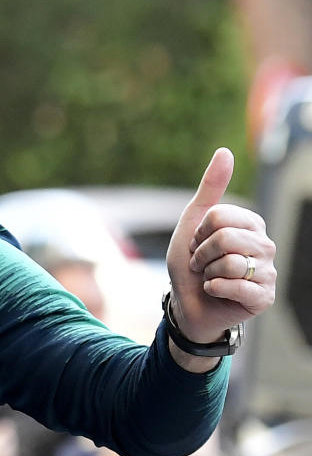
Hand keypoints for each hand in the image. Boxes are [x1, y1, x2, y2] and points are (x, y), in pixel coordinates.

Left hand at [166, 148, 275, 344]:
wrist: (186, 303)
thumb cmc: (190, 263)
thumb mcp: (193, 222)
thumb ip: (210, 188)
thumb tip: (225, 151)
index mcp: (251, 224)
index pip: (219, 216)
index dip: (198, 233)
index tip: (197, 244)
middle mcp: (265, 245)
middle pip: (225, 237)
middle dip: (200, 253)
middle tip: (200, 263)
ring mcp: (268, 272)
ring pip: (231, 262)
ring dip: (206, 272)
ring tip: (209, 276)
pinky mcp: (264, 297)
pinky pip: (235, 285)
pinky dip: (214, 288)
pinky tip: (215, 291)